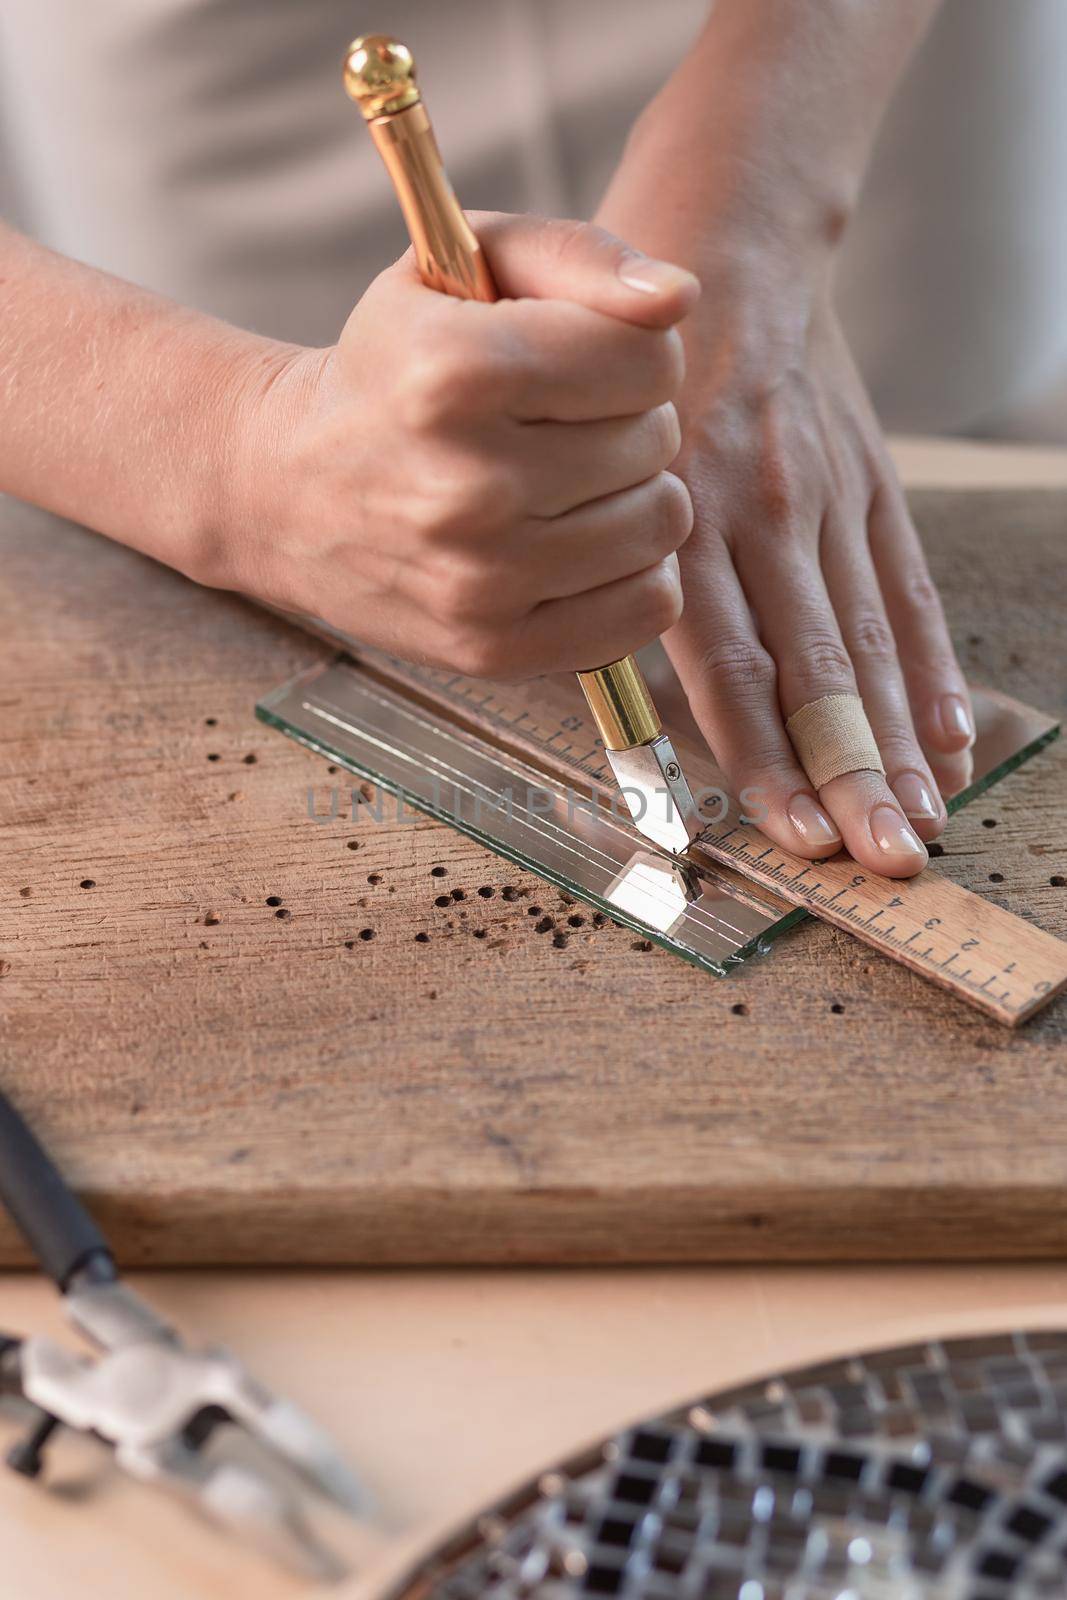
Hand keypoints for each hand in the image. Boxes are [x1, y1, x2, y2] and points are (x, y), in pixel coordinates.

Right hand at [218, 214, 698, 678]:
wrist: (285, 490)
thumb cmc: (395, 366)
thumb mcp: (461, 269)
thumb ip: (578, 255)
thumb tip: (678, 297)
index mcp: (454, 373)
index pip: (650, 359)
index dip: (631, 352)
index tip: (580, 362)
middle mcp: (466, 486)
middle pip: (656, 442)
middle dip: (623, 423)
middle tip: (555, 428)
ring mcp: (480, 581)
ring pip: (660, 524)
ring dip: (630, 498)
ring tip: (565, 486)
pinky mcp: (494, 650)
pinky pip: (644, 609)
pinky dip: (628, 574)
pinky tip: (573, 547)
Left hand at [666, 286, 973, 878]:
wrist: (725, 239)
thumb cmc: (636, 376)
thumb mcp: (595, 460)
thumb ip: (625, 576)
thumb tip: (641, 702)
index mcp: (684, 519)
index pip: (736, 665)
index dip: (768, 758)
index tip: (797, 836)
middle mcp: (761, 512)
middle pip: (816, 666)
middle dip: (853, 771)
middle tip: (886, 856)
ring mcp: (827, 493)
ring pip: (868, 637)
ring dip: (900, 737)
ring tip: (925, 818)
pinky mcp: (871, 474)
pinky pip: (906, 581)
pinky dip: (930, 661)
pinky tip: (953, 731)